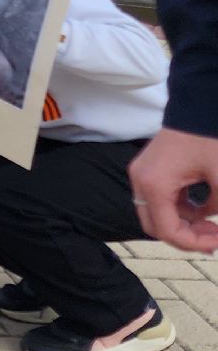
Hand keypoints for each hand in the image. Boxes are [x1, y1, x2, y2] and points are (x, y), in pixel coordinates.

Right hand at [129, 128, 217, 252]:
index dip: (194, 244)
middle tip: (214, 236)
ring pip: (156, 215)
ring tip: (211, 223)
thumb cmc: (208, 139)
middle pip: (155, 227)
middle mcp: (140, 181)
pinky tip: (202, 208)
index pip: (168, 231)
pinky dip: (179, 210)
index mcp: (154, 185)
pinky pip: (158, 200)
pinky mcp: (147, 170)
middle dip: (186, 237)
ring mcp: (141, 174)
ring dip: (182, 224)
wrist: (198, 106)